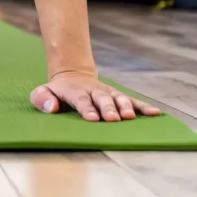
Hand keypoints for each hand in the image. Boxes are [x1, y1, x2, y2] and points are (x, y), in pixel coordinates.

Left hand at [30, 71, 160, 121]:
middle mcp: (93, 91)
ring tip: (131, 117)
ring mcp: (107, 93)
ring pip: (118, 98)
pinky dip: (143, 107)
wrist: (72, 76)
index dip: (86, 108)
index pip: (80, 99)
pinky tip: (155, 113)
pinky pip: (132, 101)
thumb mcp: (42, 92)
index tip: (92, 118)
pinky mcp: (118, 96)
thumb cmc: (56, 92)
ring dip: (126, 107)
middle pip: (102, 99)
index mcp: (74, 91)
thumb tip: (52, 107)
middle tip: (113, 119)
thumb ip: (42, 99)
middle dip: (108, 108)